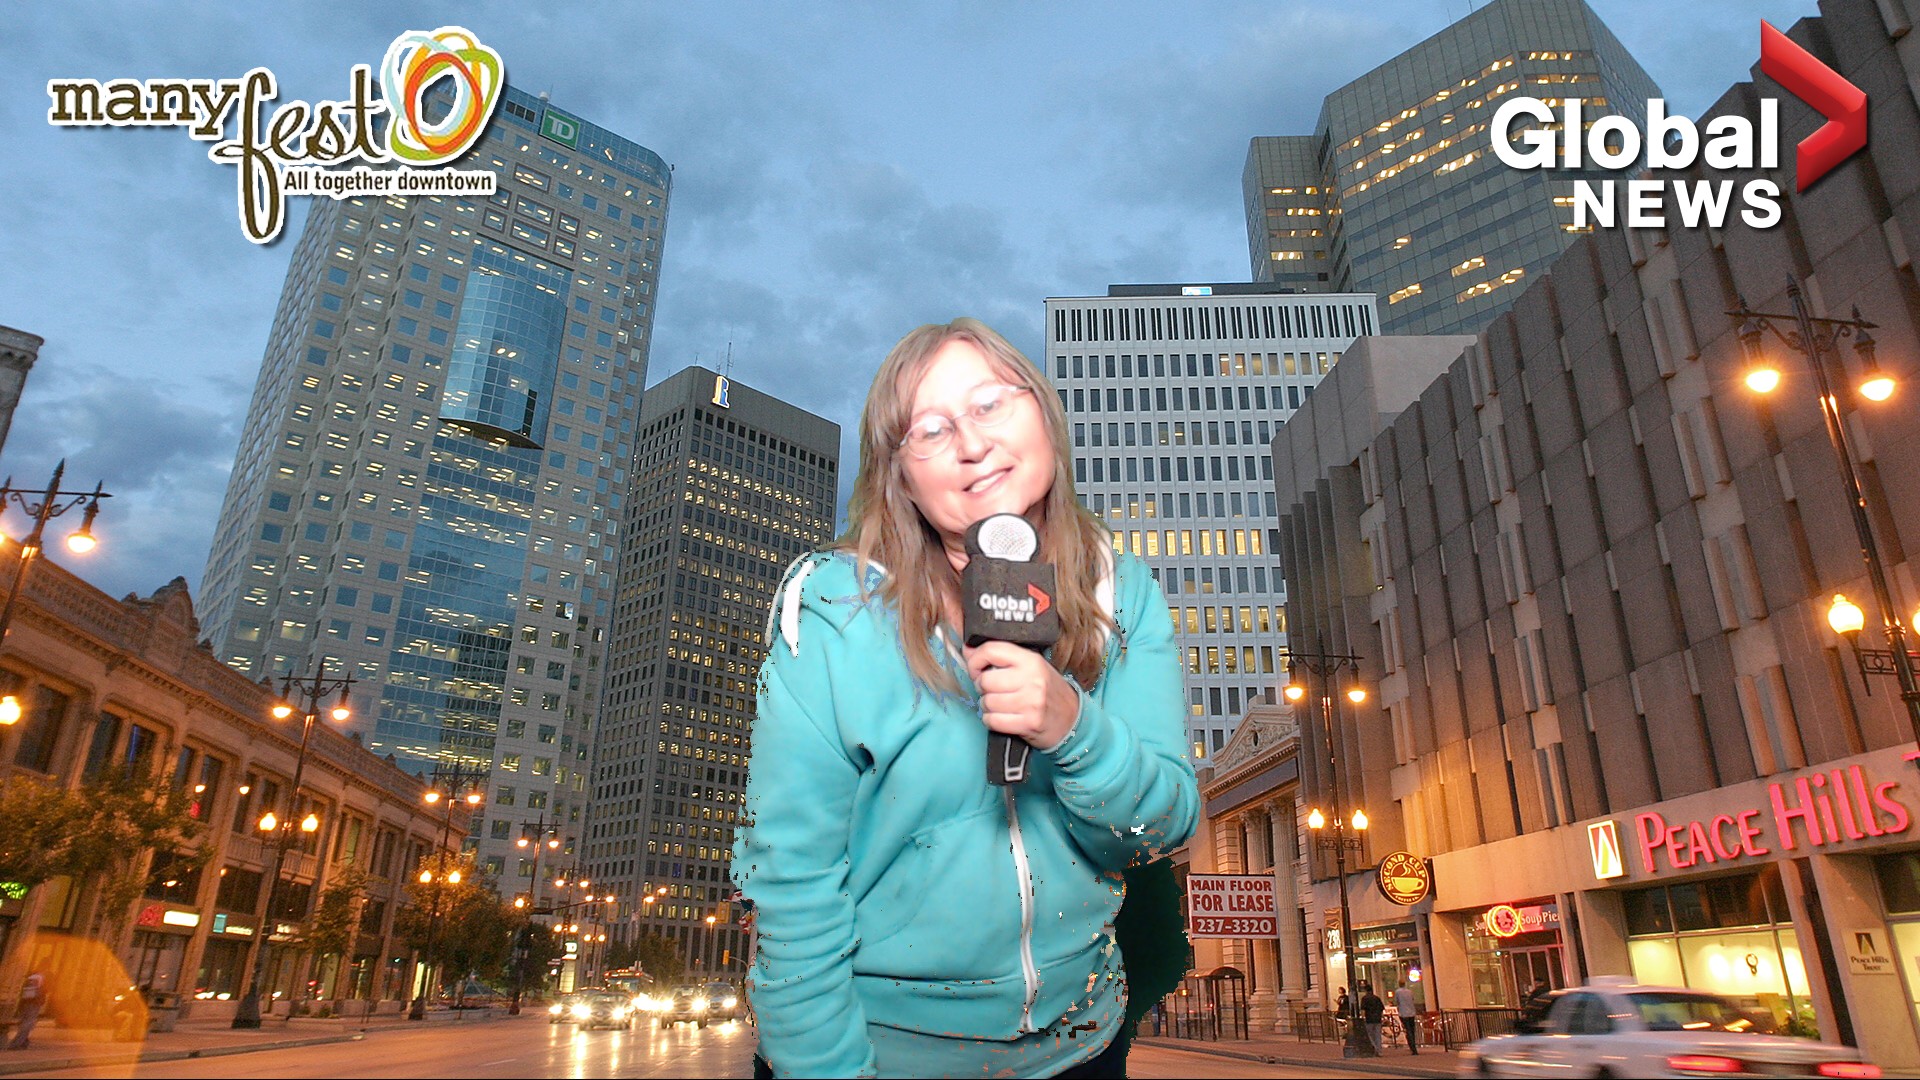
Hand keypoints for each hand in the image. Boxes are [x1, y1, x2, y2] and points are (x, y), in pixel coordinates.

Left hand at [962, 641, 1080, 751]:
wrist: (1073, 719)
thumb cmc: (1048, 691)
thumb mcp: (1031, 667)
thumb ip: (1002, 658)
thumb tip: (967, 649)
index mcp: (1031, 660)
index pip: (991, 650)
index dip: (975, 660)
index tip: (976, 668)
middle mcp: (1032, 679)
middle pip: (985, 680)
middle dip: (982, 687)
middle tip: (991, 690)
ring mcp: (1031, 702)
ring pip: (987, 702)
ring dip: (987, 706)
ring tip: (1000, 705)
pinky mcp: (1028, 723)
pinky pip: (992, 720)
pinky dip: (992, 720)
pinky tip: (1002, 717)